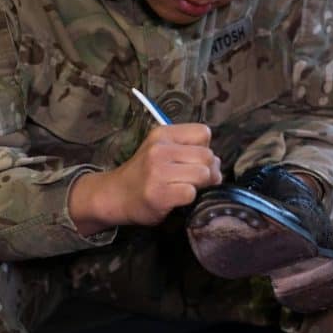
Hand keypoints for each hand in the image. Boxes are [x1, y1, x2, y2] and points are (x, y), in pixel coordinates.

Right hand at [69, 123, 221, 235]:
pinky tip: (176, 199)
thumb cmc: (143, 174)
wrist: (115, 195)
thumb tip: (217, 165)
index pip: (203, 133)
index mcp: (163, 134)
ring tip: (186, 188)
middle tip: (197, 181)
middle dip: (209, 171)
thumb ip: (188, 150)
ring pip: (203, 174)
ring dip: (200, 186)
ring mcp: (158, 171)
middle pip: (207, 156)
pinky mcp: (159, 193)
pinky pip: (191, 193)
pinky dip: (189, 199)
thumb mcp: (161, 150)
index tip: (194, 161)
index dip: (205, 148)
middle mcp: (160, 149)